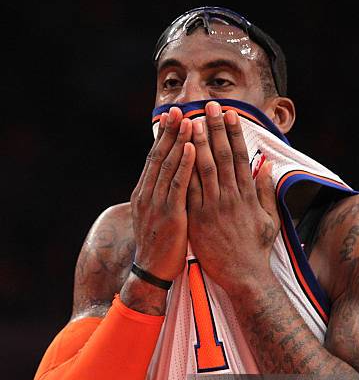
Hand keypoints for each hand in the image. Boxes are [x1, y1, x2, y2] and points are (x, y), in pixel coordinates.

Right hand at [130, 107, 194, 280]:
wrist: (152, 271)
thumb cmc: (161, 244)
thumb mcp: (156, 216)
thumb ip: (161, 195)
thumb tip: (170, 179)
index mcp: (144, 193)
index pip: (155, 158)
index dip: (164, 136)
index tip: (173, 116)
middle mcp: (147, 194)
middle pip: (159, 156)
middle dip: (169, 131)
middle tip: (178, 108)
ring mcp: (157, 204)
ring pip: (168, 165)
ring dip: (179, 141)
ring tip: (188, 119)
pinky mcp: (170, 215)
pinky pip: (178, 184)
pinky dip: (185, 165)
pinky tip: (193, 148)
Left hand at [187, 101, 279, 292]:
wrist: (243, 276)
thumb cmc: (256, 250)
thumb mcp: (269, 219)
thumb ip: (266, 192)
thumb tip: (266, 167)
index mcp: (248, 195)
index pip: (241, 157)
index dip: (236, 133)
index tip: (231, 114)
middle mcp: (230, 197)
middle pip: (223, 155)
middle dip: (216, 128)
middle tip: (210, 106)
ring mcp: (212, 207)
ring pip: (204, 168)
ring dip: (198, 142)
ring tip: (192, 120)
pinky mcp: (197, 219)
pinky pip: (189, 189)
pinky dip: (184, 169)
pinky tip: (178, 152)